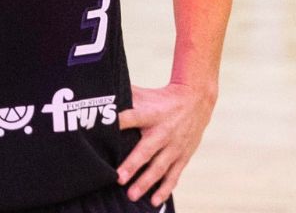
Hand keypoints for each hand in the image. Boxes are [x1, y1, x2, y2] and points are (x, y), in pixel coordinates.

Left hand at [116, 82, 215, 205]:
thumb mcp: (144, 94)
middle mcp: (163, 132)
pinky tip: (155, 201)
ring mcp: (174, 146)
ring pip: (159, 167)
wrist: (196, 101)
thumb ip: (124, 96)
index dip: (119, 122)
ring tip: (132, 195)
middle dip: (132, 165)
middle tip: (118, 178)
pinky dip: (165, 189)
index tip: (105, 128)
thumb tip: (99, 94)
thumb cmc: (161, 98)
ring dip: (146, 182)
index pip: (132, 117)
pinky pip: (173, 175)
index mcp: (150, 114)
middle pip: (146, 149)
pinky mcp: (183, 156)